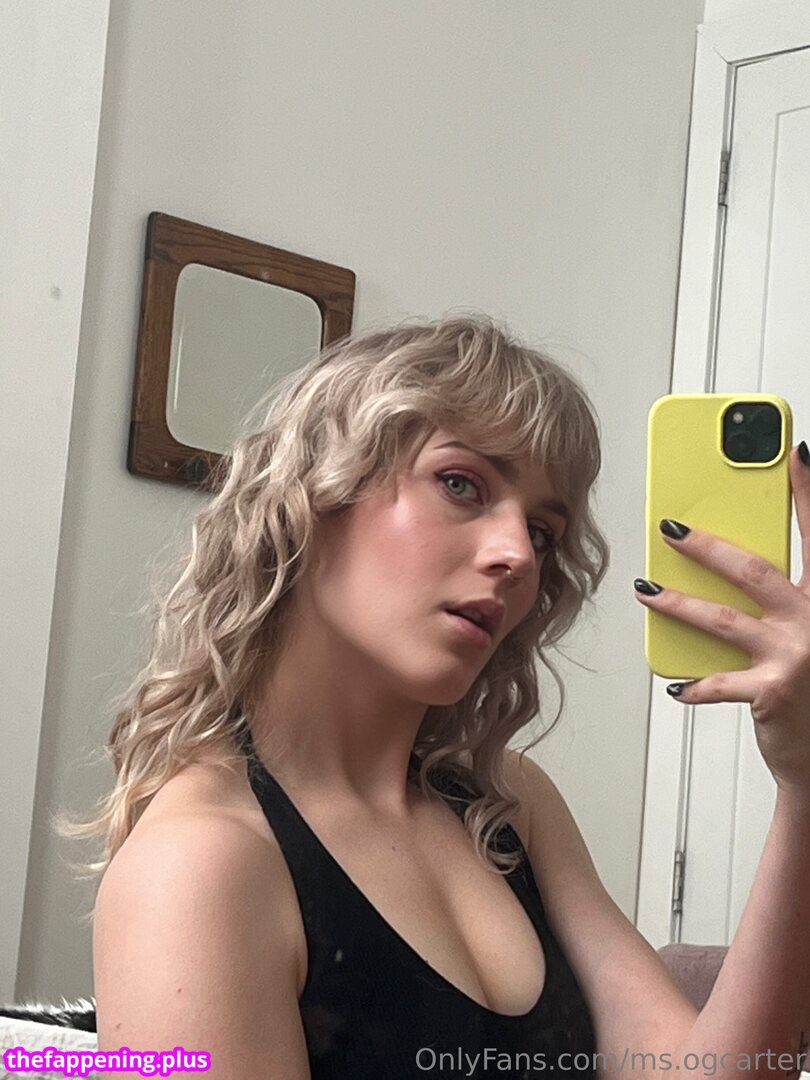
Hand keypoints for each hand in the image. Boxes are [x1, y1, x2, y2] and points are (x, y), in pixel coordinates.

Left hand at [633, 443, 809, 798]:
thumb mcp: (805, 631)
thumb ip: (782, 597)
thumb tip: (728, 560)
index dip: (808, 492)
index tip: (798, 453)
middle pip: (754, 570)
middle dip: (708, 546)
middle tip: (670, 528)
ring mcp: (796, 655)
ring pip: (722, 619)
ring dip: (677, 603)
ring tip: (646, 589)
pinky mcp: (774, 691)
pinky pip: (720, 682)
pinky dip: (695, 684)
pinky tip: (675, 685)